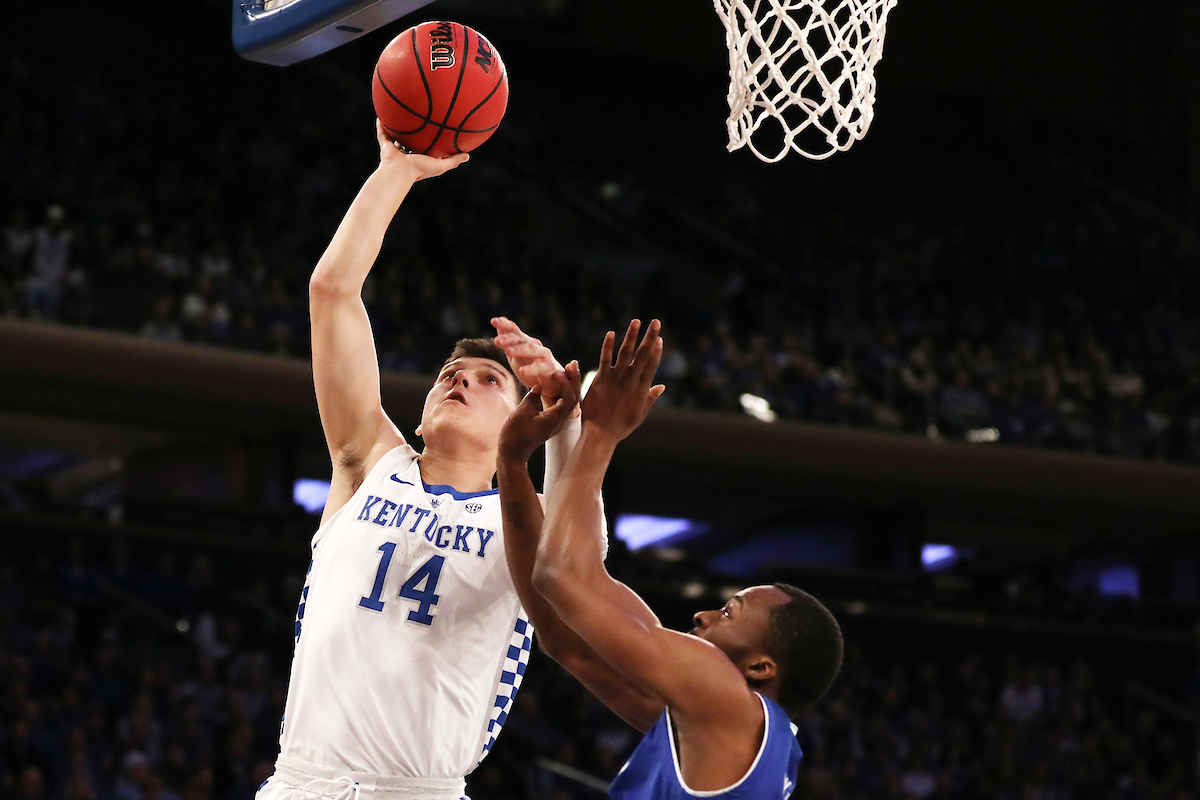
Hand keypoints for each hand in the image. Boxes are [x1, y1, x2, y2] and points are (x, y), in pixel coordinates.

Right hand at [375, 119, 468, 180]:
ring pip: (396, 137)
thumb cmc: (420, 170)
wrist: (400, 172)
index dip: (430, 142)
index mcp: (420, 159)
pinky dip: (381, 127)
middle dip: (414, 134)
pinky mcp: (386, 148)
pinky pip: (382, 135)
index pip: (426, 149)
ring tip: (398, 116)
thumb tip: (468, 155)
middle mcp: (407, 154)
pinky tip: (381, 116)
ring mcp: (396, 151)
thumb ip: (453, 161)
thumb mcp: (441, 165)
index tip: (435, 132)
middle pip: (411, 141)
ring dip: (397, 129)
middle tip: (418, 121)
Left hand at [491, 317, 572, 411]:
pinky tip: (522, 371)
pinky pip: (540, 367)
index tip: (493, 321)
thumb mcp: (516, 355)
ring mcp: (544, 355)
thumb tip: (498, 323)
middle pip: (521, 339)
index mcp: (525, 342)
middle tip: (496, 341)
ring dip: (519, 350)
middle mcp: (535, 345)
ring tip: (507, 351)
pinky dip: (531, 369)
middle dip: (509, 338)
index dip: (505, 325)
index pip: (514, 330)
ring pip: (532, 349)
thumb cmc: (532, 367)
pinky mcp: (550, 368)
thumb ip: (508, 341)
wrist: (552, 382)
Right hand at [499, 363, 582, 462]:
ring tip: (567, 369)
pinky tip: (557, 383)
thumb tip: (540, 386)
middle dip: (573, 380)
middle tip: (572, 363)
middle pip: (573, 398)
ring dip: (568, 385)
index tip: (558, 371)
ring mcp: (556, 423)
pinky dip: (561, 392)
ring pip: (569, 401)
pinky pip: (561, 405)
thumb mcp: (522, 412)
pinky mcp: (551, 423)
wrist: (512, 454)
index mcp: (554, 419)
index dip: (566, 383)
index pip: (568, 398)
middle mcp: (559, 421)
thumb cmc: (514, 434)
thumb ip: (533, 397)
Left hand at [581, 320, 664, 440]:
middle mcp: (631, 381)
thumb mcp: (640, 414)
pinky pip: (605, 359)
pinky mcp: (601, 379)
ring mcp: (616, 379)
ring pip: (626, 353)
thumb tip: (662, 386)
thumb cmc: (620, 427)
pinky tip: (611, 333)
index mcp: (642, 389)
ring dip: (632, 336)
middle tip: (656, 322)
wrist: (601, 434)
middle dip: (650, 337)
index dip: (657, 350)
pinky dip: (608, 346)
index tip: (660, 338)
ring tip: (636, 321)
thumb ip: (650, 398)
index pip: (652, 365)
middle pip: (643, 355)